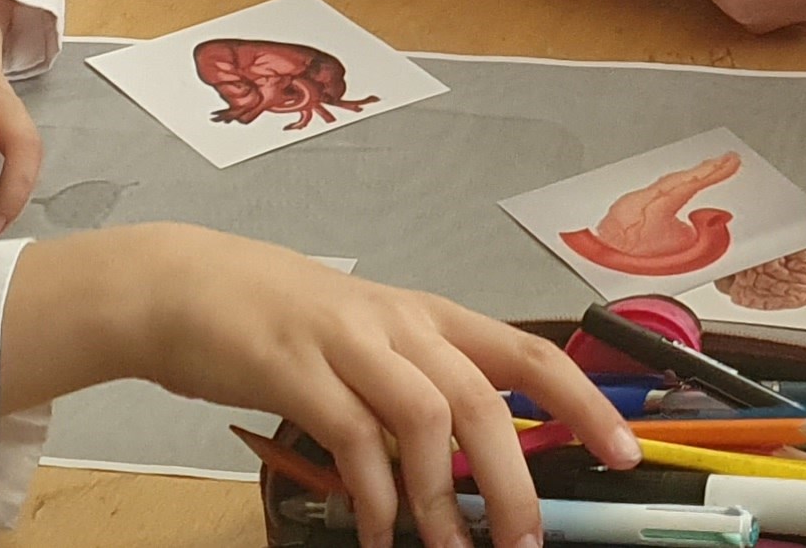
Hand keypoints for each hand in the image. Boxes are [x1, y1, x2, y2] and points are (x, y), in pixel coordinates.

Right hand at [124, 229, 640, 547]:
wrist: (180, 285)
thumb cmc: (279, 320)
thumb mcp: (367, 342)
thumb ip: (418, 389)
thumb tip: (475, 461)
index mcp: (429, 316)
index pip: (529, 351)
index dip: (585, 401)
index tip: (625, 451)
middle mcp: (399, 323)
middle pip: (485, 397)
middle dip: (515, 479)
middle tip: (524, 542)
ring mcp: (347, 342)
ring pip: (428, 418)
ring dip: (443, 496)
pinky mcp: (293, 369)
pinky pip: (354, 438)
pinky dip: (374, 494)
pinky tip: (377, 531)